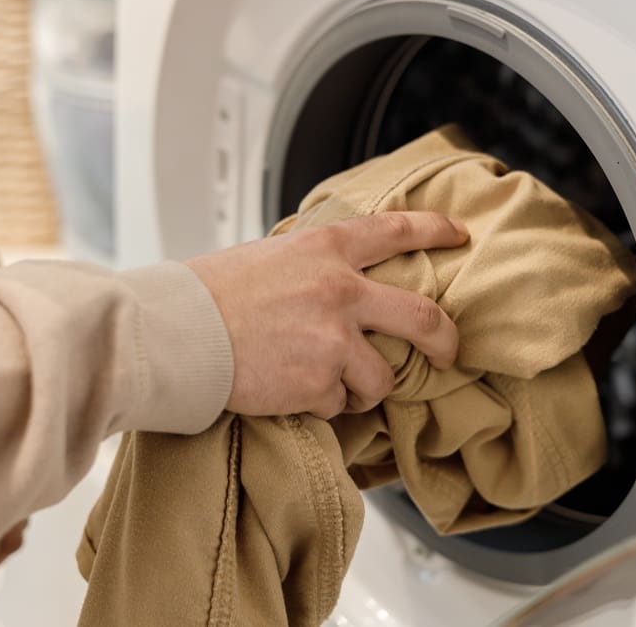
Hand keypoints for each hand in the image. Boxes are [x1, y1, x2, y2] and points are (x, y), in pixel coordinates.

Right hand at [187, 212, 468, 418]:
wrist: (177, 333)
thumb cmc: (211, 294)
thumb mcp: (270, 257)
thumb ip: (313, 266)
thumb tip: (339, 277)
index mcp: (325, 250)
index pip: (396, 230)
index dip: (435, 230)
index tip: (459, 235)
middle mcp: (339, 291)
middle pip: (422, 317)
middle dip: (445, 339)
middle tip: (449, 352)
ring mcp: (333, 340)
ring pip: (382, 377)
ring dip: (365, 388)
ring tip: (335, 386)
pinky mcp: (318, 383)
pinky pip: (340, 404)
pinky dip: (322, 404)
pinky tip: (291, 391)